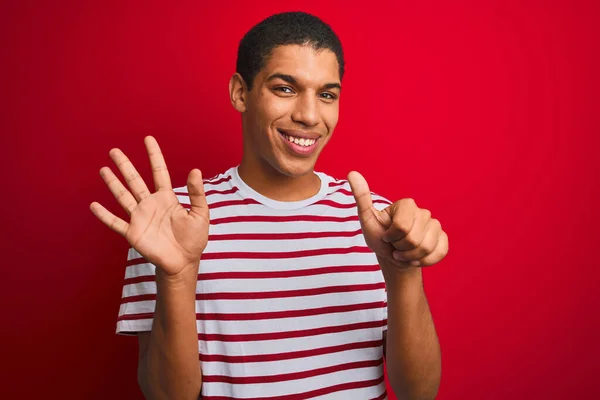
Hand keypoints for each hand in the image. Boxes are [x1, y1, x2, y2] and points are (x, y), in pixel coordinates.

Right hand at [90, 136, 209, 276]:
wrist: (185, 262)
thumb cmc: (194, 238)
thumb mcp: (200, 214)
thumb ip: (196, 193)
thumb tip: (196, 170)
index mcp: (167, 198)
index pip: (159, 172)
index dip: (154, 156)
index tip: (148, 139)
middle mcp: (150, 204)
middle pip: (135, 180)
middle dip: (125, 165)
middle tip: (114, 150)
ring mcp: (140, 218)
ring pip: (123, 197)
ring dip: (113, 184)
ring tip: (103, 169)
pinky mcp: (133, 233)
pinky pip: (116, 222)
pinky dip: (104, 215)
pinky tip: (94, 205)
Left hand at [348, 171, 447, 268]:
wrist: (392, 256)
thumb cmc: (379, 237)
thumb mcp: (367, 219)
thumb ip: (361, 197)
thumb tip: (352, 173)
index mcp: (407, 204)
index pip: (402, 227)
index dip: (391, 237)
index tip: (385, 236)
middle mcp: (423, 212)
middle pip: (414, 239)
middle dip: (400, 249)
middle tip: (395, 246)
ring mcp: (435, 225)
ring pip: (427, 248)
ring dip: (411, 257)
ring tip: (404, 253)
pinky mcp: (443, 239)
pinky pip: (440, 253)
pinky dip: (425, 261)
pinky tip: (416, 258)